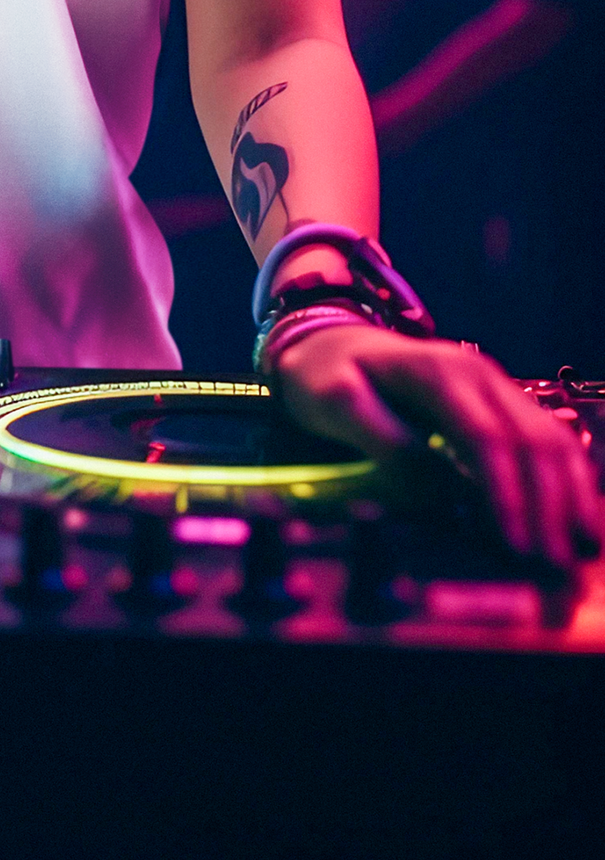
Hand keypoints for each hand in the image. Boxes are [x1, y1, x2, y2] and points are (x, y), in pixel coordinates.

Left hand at [271, 324, 600, 570]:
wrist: (328, 339)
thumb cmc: (326, 373)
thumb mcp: (335, 403)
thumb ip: (384, 442)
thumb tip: (437, 489)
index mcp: (439, 371)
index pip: (486, 437)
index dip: (507, 494)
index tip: (517, 546)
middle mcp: (479, 373)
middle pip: (532, 440)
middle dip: (550, 506)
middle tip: (557, 566)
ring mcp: (494, 387)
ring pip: (551, 438)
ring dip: (570, 495)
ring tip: (582, 550)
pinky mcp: (499, 405)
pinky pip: (547, 439)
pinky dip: (570, 479)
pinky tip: (580, 518)